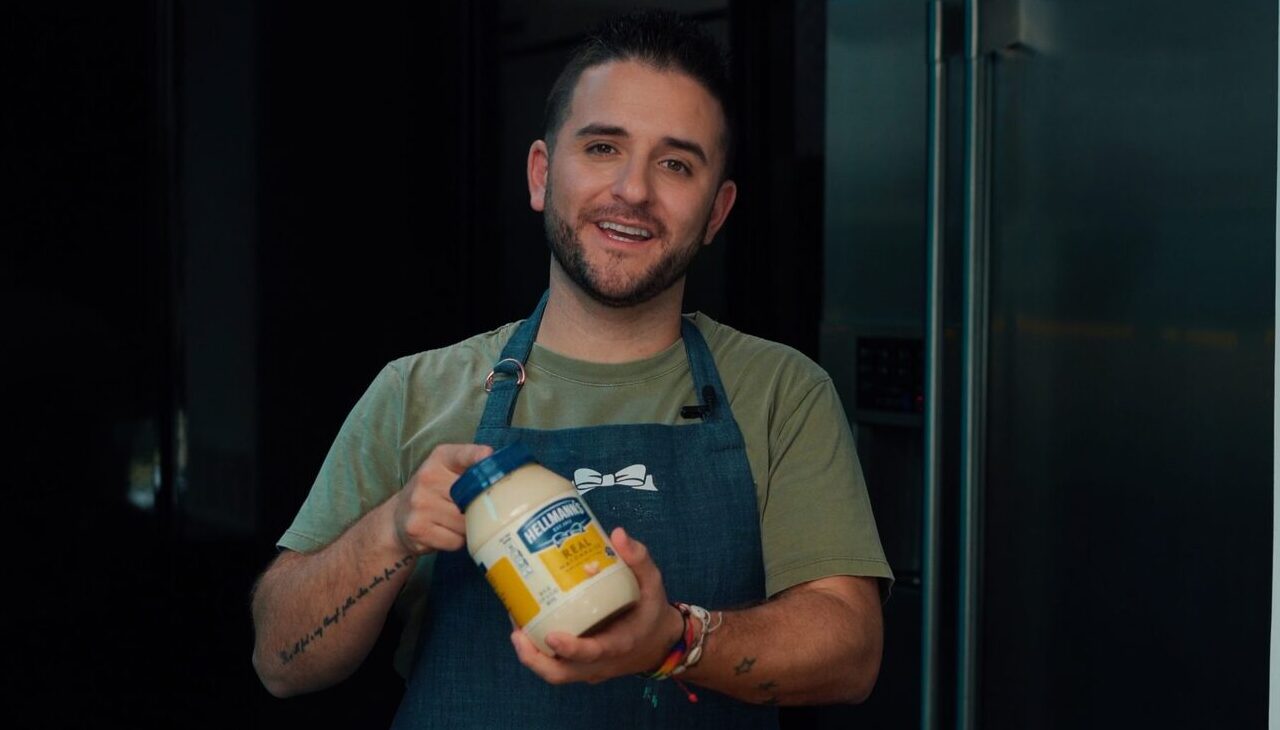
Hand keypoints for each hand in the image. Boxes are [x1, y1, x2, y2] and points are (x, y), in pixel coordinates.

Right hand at [391, 443, 491, 554]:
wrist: (397, 519)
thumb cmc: (433, 493)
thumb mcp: (448, 471)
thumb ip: (473, 468)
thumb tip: (509, 473)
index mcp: (440, 459)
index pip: (461, 455)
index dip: (476, 457)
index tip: (487, 456)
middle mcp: (427, 478)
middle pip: (472, 498)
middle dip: (479, 508)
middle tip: (475, 509)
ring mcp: (420, 504)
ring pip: (465, 523)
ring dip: (468, 527)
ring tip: (456, 521)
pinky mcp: (418, 529)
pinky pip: (455, 541)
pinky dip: (456, 541)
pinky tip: (445, 533)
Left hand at [510, 527, 685, 684]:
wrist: (659, 644)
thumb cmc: (651, 611)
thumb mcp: (652, 584)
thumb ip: (638, 559)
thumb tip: (616, 534)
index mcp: (619, 643)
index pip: (593, 653)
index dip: (571, 649)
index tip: (552, 636)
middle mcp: (600, 663)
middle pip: (560, 673)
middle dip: (534, 657)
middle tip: (517, 632)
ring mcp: (588, 669)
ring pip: (553, 673)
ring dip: (530, 655)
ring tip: (515, 628)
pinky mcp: (580, 667)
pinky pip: (556, 666)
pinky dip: (538, 652)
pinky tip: (526, 627)